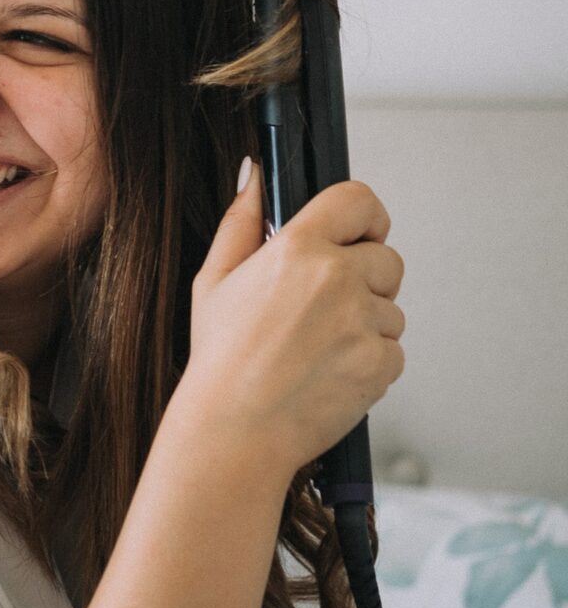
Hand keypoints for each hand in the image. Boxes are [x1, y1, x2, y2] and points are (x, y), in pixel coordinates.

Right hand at [177, 159, 406, 475]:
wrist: (234, 431)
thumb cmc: (220, 360)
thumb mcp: (213, 280)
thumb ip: (240, 221)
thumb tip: (254, 176)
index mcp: (295, 248)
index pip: (359, 200)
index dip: (364, 216)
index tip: (357, 233)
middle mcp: (335, 278)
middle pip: (386, 258)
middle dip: (364, 279)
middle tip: (323, 309)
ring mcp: (362, 321)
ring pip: (391, 310)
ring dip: (365, 326)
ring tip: (315, 349)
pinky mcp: (381, 362)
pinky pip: (394, 351)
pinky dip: (369, 362)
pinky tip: (328, 372)